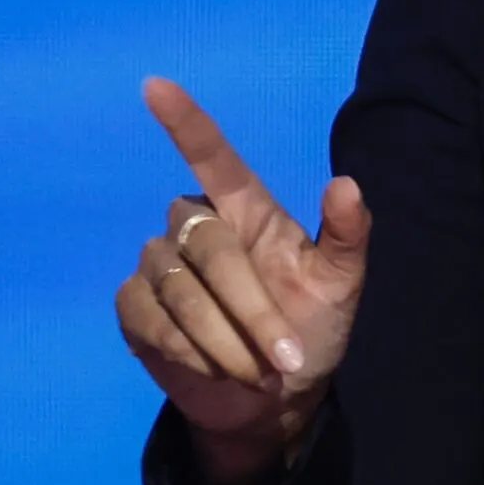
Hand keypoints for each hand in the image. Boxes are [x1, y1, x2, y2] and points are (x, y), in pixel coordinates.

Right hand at [114, 76, 370, 484]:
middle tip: (280, 357)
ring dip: (220, 338)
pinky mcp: (135, 307)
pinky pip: (147, 315)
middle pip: (207, 246)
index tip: (155, 85)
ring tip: (255, 372)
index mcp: (248, 211)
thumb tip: (346, 183)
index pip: (213, 157)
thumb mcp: (342, 286)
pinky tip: (211, 369)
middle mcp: (197, 227)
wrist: (275, 399)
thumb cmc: (310, 329)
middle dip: (247, 308)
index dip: (186, 122)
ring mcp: (161, 266)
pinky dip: (183, 348)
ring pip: (176, 287)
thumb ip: (348, 235)